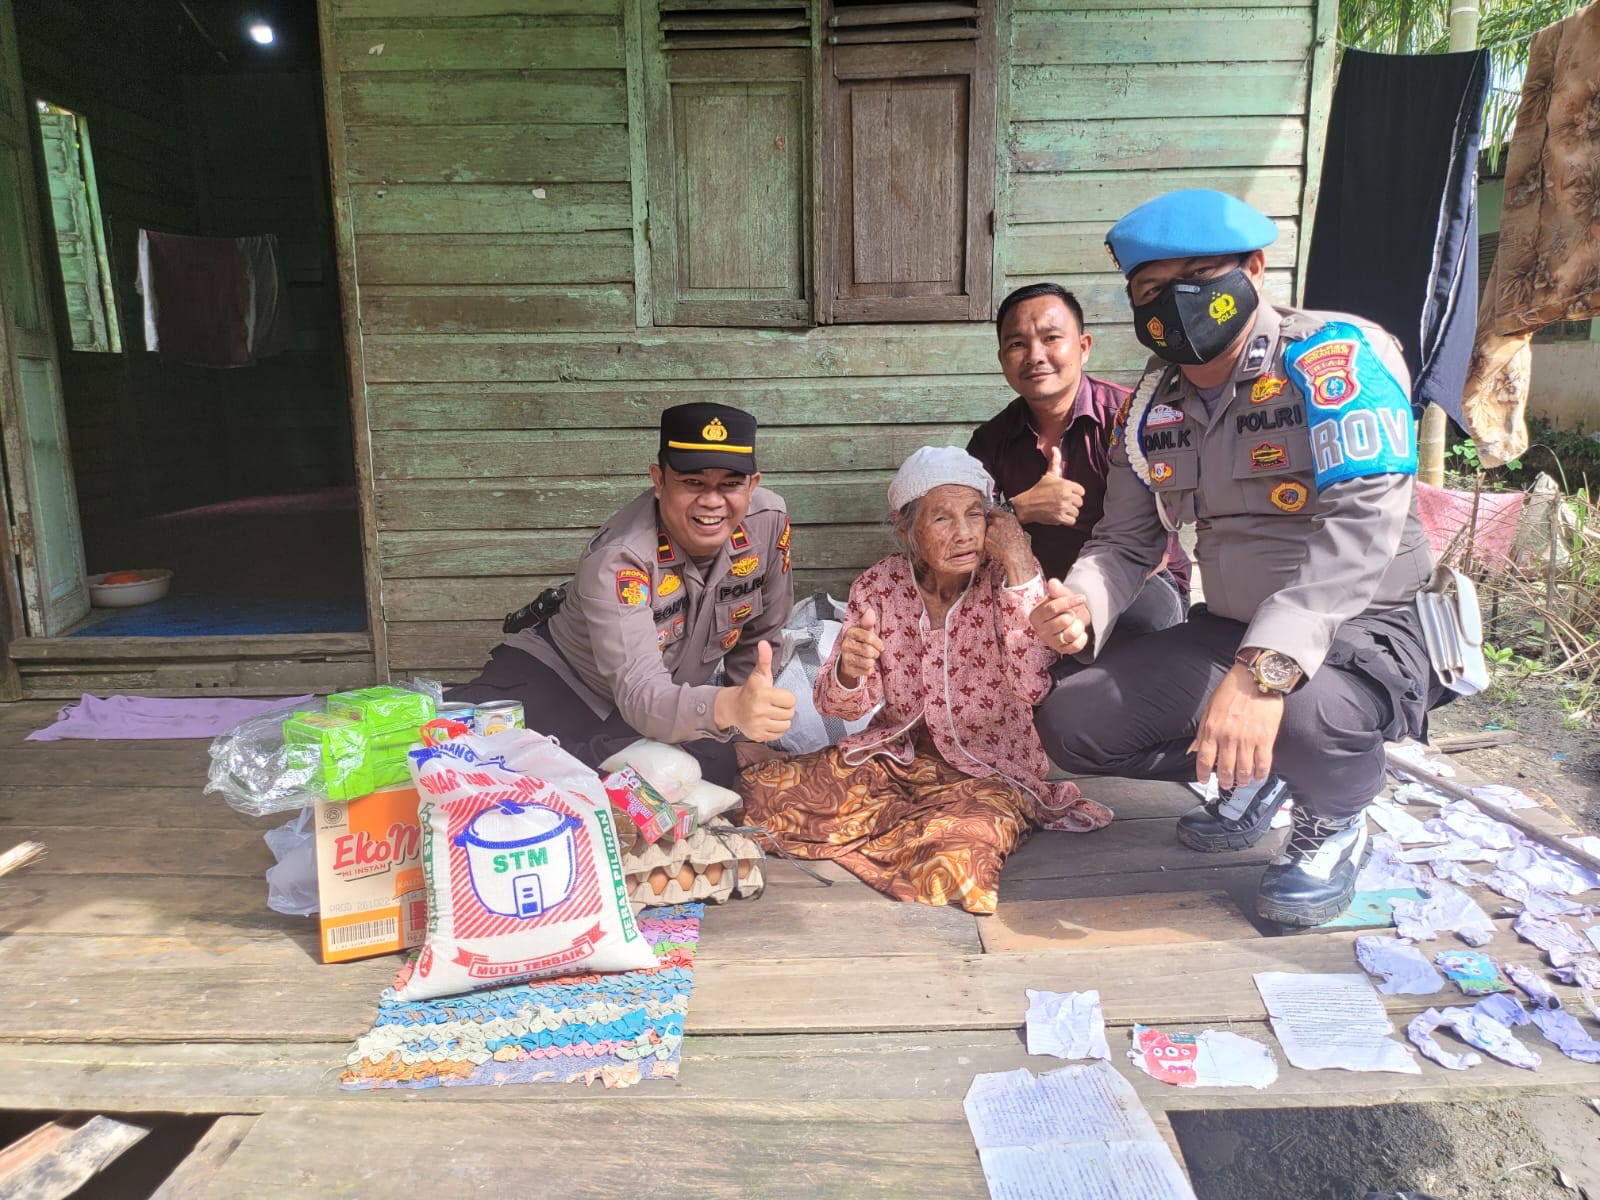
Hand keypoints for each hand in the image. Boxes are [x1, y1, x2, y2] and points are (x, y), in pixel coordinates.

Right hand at [714, 640, 795, 740]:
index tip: (777, 695)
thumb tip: (764, 643)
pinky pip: (778, 735)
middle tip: (774, 704)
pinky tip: (768, 721)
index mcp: (763, 694)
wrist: (733, 708)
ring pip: (786, 725)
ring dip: (782, 719)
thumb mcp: (759, 674)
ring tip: (772, 713)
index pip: (791, 700)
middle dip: (785, 708)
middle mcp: (759, 710)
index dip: (786, 697)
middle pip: (790, 713)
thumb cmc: (751, 690)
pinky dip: (776, 729)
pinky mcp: (758, 735)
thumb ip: (764, 659)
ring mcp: (758, 724)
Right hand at [837, 605, 884, 688]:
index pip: (868, 637)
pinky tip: (865, 666)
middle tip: (875, 653)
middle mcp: (845, 645)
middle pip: (869, 651)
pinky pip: (866, 671)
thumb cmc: (859, 643)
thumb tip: (870, 611)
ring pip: (868, 662)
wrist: (848, 661)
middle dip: (876, 653)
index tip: (880, 645)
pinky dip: (869, 669)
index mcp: (850, 632)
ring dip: (873, 661)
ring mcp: (846, 658)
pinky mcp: (849, 669)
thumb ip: (867, 623)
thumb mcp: (864, 632)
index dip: (878, 643)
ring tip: (870, 658)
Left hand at [984, 509, 1033, 584]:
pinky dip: (988, 541)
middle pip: (988, 519)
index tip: (992, 519)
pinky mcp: (986, 538)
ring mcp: (991, 529)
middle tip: (995, 532)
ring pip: (986, 529)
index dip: (993, 516)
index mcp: (1008, 516)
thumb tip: (1002, 522)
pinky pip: (984, 538)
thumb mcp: (1017, 528)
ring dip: (989, 533)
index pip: (994, 511)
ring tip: (998, 541)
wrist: (1017, 555)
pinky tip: (996, 545)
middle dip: (990, 524)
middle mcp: (998, 521)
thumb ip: (1007, 522)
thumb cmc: (1020, 545)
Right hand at [1012, 446, 1086, 526]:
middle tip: (1062, 502)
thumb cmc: (1038, 489)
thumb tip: (1055, 448)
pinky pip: (1072, 521)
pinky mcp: (1060, 518)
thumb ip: (1055, 462)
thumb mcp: (1049, 475)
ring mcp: (1063, 507)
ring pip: (1076, 512)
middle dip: (1072, 504)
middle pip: (1080, 503)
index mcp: (1066, 484)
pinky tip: (1060, 516)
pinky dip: (1067, 520)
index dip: (1075, 493)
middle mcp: (1066, 495)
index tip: (1066, 494)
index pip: (1082, 492)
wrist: (1026, 504)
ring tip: (1060, 509)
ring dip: (1069, 512)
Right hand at [1029, 578, 1090, 654]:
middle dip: (1073, 614)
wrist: (1069, 619)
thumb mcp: (1060, 595)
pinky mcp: (1060, 650)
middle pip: (1064, 620)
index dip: (1069, 602)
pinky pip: (1076, 646)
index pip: (1053, 608)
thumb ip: (1057, 590)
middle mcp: (1040, 630)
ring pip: (1071, 634)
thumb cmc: (1062, 606)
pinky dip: (1082, 638)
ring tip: (1075, 623)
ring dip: (1078, 626)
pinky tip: (1079, 633)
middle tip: (1071, 613)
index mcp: (1036, 615)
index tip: (1082, 598)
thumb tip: (1053, 583)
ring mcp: (1050, 641)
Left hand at [1190, 664, 1283, 789]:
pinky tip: (1257, 776)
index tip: (1203, 781)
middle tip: (1225, 784)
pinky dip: (1260, 774)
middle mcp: (1228, 737)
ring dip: (1241, 780)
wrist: (1256, 678)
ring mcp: (1247, 740)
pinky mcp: (1265, 739)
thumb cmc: (1232, 690)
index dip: (1202, 774)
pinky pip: (1263, 763)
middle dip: (1224, 781)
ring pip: (1243, 770)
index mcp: (1212, 730)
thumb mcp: (1209, 708)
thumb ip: (1202, 731)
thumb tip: (1194, 749)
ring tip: (1241, 782)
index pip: (1203, 759)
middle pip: (1224, 769)